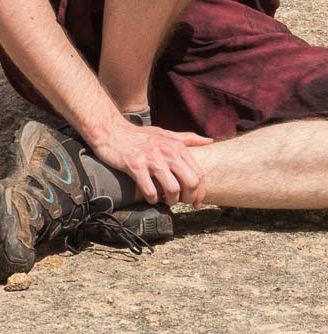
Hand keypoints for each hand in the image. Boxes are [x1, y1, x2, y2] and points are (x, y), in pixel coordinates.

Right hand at [88, 118, 211, 206]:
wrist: (113, 131)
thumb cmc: (141, 135)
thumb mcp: (167, 134)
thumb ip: (188, 139)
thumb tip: (209, 141)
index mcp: (179, 147)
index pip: (199, 173)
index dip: (200, 191)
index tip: (196, 202)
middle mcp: (169, 153)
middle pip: (190, 182)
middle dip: (188, 198)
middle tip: (181, 203)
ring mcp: (152, 159)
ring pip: (172, 188)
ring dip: (170, 200)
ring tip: (165, 202)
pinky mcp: (135, 166)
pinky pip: (149, 189)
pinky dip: (152, 199)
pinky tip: (151, 198)